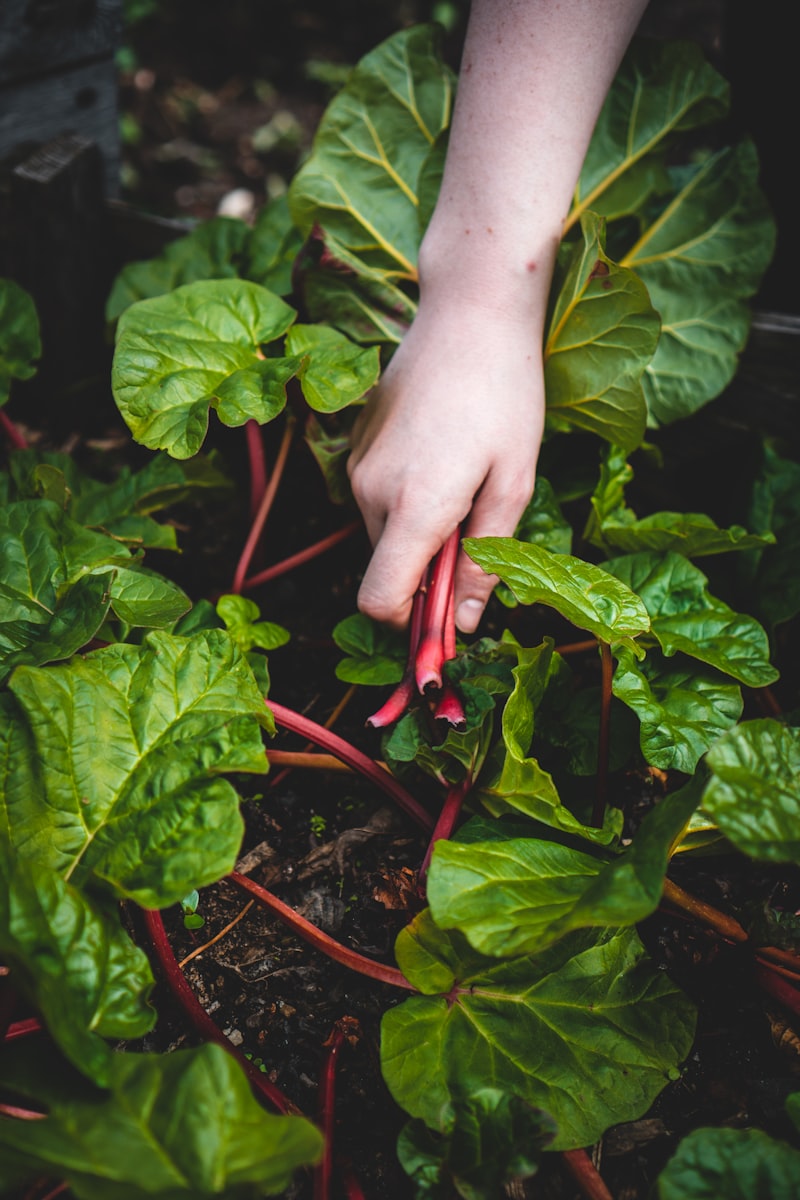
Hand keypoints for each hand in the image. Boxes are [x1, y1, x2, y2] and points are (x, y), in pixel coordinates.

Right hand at [347, 296, 544, 632]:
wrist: (469, 310)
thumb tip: (467, 623)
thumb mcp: (514, 483)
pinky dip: (409, 499)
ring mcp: (358, 465)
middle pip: (389, 568)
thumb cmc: (505, 394)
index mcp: (414, 506)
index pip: (380, 600)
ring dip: (423, 530)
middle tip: (480, 523)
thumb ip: (486, 560)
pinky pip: (378, 497)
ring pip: (385, 533)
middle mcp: (370, 491)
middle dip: (430, 569)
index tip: (448, 616)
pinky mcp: (356, 444)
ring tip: (467, 479)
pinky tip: (446, 453)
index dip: (411, 624)